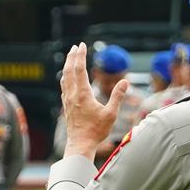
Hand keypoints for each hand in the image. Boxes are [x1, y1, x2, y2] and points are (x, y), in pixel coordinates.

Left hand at [59, 43, 129, 160]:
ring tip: (70, 58)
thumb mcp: (111, 114)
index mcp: (83, 94)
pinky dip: (65, 77)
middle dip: (72, 57)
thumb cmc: (96, 131)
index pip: (80, 69)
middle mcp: (73, 95)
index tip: (82, 45)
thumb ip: (117, 97)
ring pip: (64, 78)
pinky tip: (67, 78)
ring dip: (68, 66)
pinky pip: (64, 87)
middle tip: (76, 47)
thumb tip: (125, 81)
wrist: (80, 145)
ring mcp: (68, 101)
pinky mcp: (66, 106)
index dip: (81, 56)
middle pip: (69, 71)